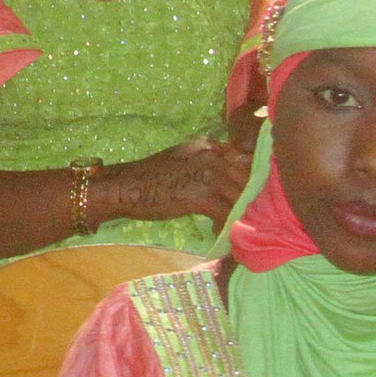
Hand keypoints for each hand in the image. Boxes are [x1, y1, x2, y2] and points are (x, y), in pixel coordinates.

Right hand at [103, 138, 254, 224]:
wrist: (124, 187)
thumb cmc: (151, 177)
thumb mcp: (183, 161)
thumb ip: (208, 165)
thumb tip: (234, 180)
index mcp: (208, 145)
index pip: (246, 160)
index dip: (251, 179)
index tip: (249, 194)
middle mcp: (212, 156)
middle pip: (248, 179)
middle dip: (250, 200)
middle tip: (243, 215)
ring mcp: (208, 175)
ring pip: (241, 198)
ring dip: (239, 215)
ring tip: (230, 225)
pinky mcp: (202, 196)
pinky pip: (227, 215)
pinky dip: (225, 226)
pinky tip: (216, 231)